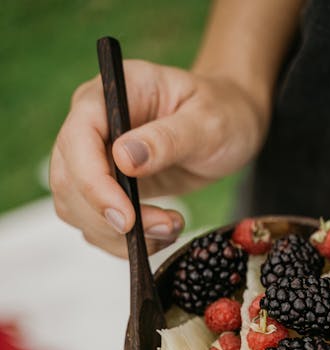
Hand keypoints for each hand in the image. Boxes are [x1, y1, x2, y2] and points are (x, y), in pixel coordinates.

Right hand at [50, 61, 268, 256]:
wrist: (230, 125)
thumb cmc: (222, 113)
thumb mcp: (207, 123)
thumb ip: (167, 139)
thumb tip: (124, 158)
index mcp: (110, 96)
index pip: (77, 140)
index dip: (94, 185)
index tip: (127, 218)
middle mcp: (93, 126)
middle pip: (68, 182)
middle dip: (110, 218)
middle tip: (164, 226)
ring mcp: (96, 159)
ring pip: (77, 210)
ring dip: (118, 236)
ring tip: (171, 228)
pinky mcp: (107, 189)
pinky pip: (96, 225)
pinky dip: (124, 242)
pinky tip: (161, 233)